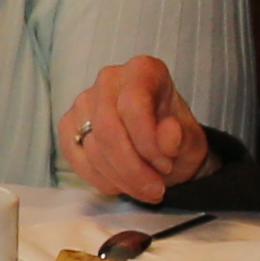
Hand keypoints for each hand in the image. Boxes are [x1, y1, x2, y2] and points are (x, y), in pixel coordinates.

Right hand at [57, 54, 213, 203]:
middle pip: (108, 130)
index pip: (134, 104)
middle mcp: (109, 79)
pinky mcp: (69, 125)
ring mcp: (84, 101)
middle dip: (132, 168)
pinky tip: (121, 184)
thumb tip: (169, 134)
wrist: (161, 149)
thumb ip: (181, 138)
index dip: (148, 142)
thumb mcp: (190, 141)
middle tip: (155, 190)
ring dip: (120, 178)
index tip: (165, 165)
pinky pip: (77, 158)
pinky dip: (101, 180)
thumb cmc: (175, 137)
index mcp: (143, 70)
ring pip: (93, 148)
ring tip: (143, 188)